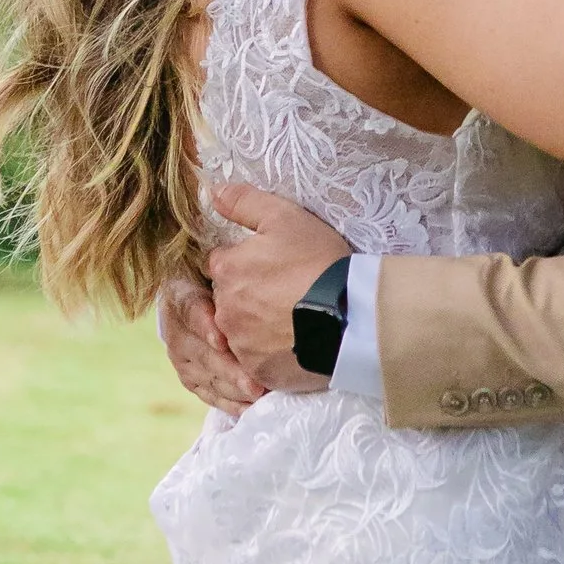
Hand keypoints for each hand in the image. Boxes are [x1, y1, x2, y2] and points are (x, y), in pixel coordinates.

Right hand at [155, 267, 263, 413]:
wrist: (222, 294)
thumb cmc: (238, 275)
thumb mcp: (230, 260)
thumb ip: (231, 259)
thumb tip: (243, 245)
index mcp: (182, 290)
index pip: (188, 306)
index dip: (203, 324)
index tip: (222, 340)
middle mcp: (175, 324)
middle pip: (196, 349)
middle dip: (225, 367)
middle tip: (253, 381)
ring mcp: (180, 353)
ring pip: (201, 374)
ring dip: (230, 387)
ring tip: (258, 395)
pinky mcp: (189, 375)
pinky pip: (207, 392)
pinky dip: (228, 402)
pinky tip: (249, 407)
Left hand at [207, 183, 348, 396]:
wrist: (350, 315)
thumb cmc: (318, 262)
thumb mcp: (286, 218)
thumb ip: (245, 203)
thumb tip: (213, 192)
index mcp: (226, 270)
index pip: (221, 264)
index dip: (244, 263)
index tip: (269, 266)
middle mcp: (224, 309)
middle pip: (228, 299)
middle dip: (248, 296)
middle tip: (284, 293)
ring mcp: (240, 343)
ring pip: (240, 332)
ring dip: (257, 326)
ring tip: (291, 320)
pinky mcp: (258, 371)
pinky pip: (256, 362)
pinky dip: (270, 354)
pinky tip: (294, 344)